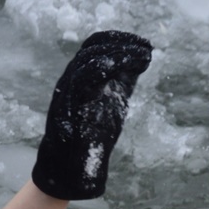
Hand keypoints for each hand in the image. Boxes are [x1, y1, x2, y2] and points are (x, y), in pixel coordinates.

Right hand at [32, 31, 152, 200]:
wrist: (70, 165)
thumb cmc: (90, 137)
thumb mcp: (112, 106)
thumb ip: (120, 87)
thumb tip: (137, 68)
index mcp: (83, 80)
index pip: (96, 50)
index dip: (118, 42)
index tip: (143, 43)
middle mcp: (73, 81)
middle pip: (92, 52)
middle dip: (120, 46)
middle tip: (145, 46)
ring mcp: (66, 92)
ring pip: (85, 63)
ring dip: (112, 56)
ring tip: (135, 54)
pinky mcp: (63, 105)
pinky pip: (77, 83)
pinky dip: (95, 72)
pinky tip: (111, 67)